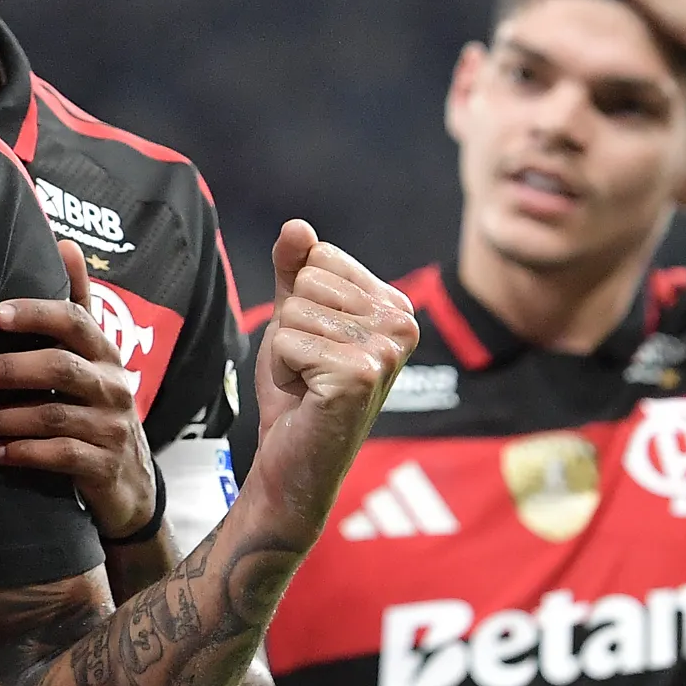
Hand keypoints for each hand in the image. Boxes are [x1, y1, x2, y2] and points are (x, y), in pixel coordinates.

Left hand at [0, 239, 159, 540]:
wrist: (131, 484)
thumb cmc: (97, 408)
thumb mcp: (94, 358)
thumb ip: (78, 306)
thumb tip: (66, 244)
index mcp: (106, 354)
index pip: (76, 321)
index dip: (38, 314)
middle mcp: (113, 386)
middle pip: (60, 367)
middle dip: (8, 369)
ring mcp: (112, 427)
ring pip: (53, 414)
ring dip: (4, 416)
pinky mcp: (104, 465)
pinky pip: (61, 454)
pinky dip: (25, 452)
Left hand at [247, 222, 414, 542]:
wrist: (295, 458)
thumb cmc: (299, 389)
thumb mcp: (294, 318)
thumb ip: (294, 270)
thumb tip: (297, 227)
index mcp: (395, 305)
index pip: (320, 257)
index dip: (299, 300)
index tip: (315, 342)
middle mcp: (402, 324)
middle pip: (306, 283)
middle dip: (291, 326)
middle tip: (309, 368)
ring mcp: (385, 351)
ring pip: (293, 312)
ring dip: (286, 350)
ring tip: (309, 382)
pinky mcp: (359, 376)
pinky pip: (286, 342)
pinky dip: (283, 370)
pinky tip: (307, 396)